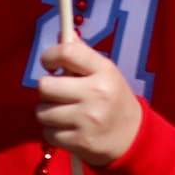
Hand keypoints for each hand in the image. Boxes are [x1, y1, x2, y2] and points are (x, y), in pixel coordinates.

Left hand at [34, 34, 144, 166]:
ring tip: (64, 113)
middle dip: (47, 89)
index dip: (50, 56)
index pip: (67, 52)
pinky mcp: (80, 141)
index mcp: (104, 70)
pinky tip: (68, 129)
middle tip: (58, 93)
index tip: (50, 63)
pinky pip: (48, 133)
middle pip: (45, 85)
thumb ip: (82, 54)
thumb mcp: (105, 72)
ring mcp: (88, 119)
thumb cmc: (113, 98)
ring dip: (48, 113)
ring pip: (42, 111)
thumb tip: (63, 34)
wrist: (132, 136)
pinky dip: (53, 132)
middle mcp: (97, 93)